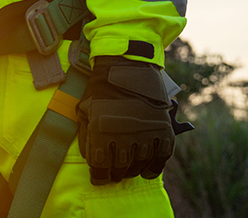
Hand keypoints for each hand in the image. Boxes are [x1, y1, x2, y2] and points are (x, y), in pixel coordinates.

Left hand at [77, 56, 175, 184]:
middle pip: (120, 168)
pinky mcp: (163, 129)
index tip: (99, 178)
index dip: (99, 176)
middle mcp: (124, 135)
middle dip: (114, 174)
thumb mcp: (85, 111)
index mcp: (101, 131)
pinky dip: (155, 167)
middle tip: (113, 174)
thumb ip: (86, 136)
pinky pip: (161, 157)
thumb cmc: (101, 91)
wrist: (127, 68)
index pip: (100, 166)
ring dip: (133, 171)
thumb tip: (91, 160)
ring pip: (140, 164)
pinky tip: (148, 171)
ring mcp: (145, 133)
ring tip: (127, 171)